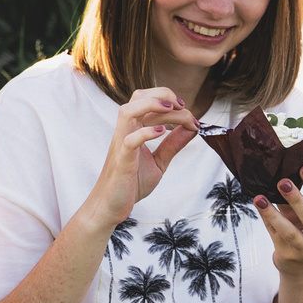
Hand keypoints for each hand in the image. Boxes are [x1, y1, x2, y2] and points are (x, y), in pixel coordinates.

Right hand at [82, 88, 199, 227]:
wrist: (110, 207)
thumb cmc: (131, 184)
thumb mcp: (159, 162)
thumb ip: (173, 145)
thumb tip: (192, 128)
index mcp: (133, 130)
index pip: (148, 100)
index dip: (169, 100)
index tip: (190, 113)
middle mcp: (125, 132)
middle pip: (138, 98)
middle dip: (163, 95)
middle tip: (184, 108)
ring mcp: (121, 145)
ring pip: (128, 111)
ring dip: (151, 105)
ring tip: (172, 109)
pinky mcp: (121, 161)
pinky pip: (129, 140)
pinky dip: (146, 132)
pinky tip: (162, 132)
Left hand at [258, 166, 302, 278]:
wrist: (302, 265)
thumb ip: (296, 197)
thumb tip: (280, 171)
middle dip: (297, 199)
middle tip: (282, 181)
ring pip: (290, 232)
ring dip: (274, 214)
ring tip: (260, 198)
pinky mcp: (290, 256)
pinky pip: (275, 235)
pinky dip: (267, 219)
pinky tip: (259, 206)